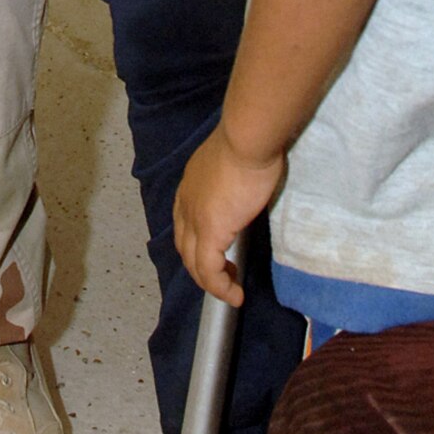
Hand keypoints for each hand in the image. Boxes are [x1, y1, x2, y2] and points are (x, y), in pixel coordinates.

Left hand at [173, 124, 285, 305]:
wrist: (247, 139)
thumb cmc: (248, 141)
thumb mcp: (234, 160)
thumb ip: (233, 176)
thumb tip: (247, 182)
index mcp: (191, 184)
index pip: (185, 221)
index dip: (196, 241)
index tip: (218, 251)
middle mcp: (186, 202)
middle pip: (185, 245)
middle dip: (200, 266)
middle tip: (225, 275)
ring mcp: (195, 219)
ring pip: (193, 263)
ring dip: (210, 281)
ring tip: (230, 290)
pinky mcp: (211, 233)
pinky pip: (210, 271)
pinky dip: (221, 287)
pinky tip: (235, 295)